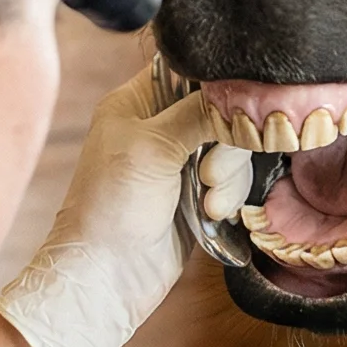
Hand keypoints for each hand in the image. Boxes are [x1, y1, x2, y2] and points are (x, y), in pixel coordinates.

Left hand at [0, 70, 229, 346]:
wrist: (108, 277)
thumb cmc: (111, 207)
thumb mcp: (151, 148)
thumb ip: (198, 112)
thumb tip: (239, 90)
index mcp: (136, 102)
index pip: (188, 69)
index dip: (216, 83)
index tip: (233, 103)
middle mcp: (160, 125)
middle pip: (220, 109)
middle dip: (225, 142)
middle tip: (206, 170)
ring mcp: (181, 160)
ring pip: (233, 147)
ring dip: (227, 176)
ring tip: (206, 202)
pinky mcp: (199, 193)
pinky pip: (233, 180)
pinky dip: (227, 196)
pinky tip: (209, 214)